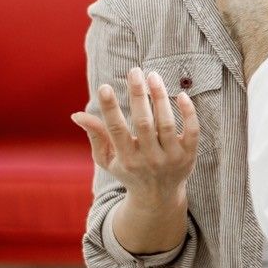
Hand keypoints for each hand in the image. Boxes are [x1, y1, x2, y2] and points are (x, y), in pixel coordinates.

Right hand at [71, 68, 199, 206]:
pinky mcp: (189, 155)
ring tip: (153, 76)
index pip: (116, 130)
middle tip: (134, 71)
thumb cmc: (129, 171)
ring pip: (166, 124)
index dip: (110, 108)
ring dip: (160, 97)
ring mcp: (170, 158)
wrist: (158, 197)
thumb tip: (76, 115)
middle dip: (138, 95)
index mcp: (126, 159)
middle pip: (143, 123)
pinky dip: (188, 112)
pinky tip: (181, 94)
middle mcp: (148, 159)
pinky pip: (191, 130)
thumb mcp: (108, 159)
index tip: (105, 86)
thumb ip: (96, 136)